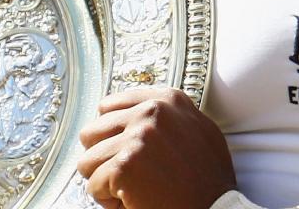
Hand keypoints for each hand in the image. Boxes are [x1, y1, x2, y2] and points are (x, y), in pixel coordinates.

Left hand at [78, 87, 236, 208]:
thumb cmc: (209, 178)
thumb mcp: (199, 129)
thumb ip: (171, 114)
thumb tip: (142, 107)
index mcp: (167, 100)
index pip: (110, 106)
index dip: (110, 134)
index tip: (120, 151)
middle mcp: (150, 111)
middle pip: (93, 131)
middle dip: (103, 158)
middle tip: (126, 176)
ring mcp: (137, 136)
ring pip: (88, 161)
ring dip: (105, 181)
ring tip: (132, 189)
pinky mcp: (125, 165)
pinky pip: (94, 186)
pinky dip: (109, 202)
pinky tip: (134, 202)